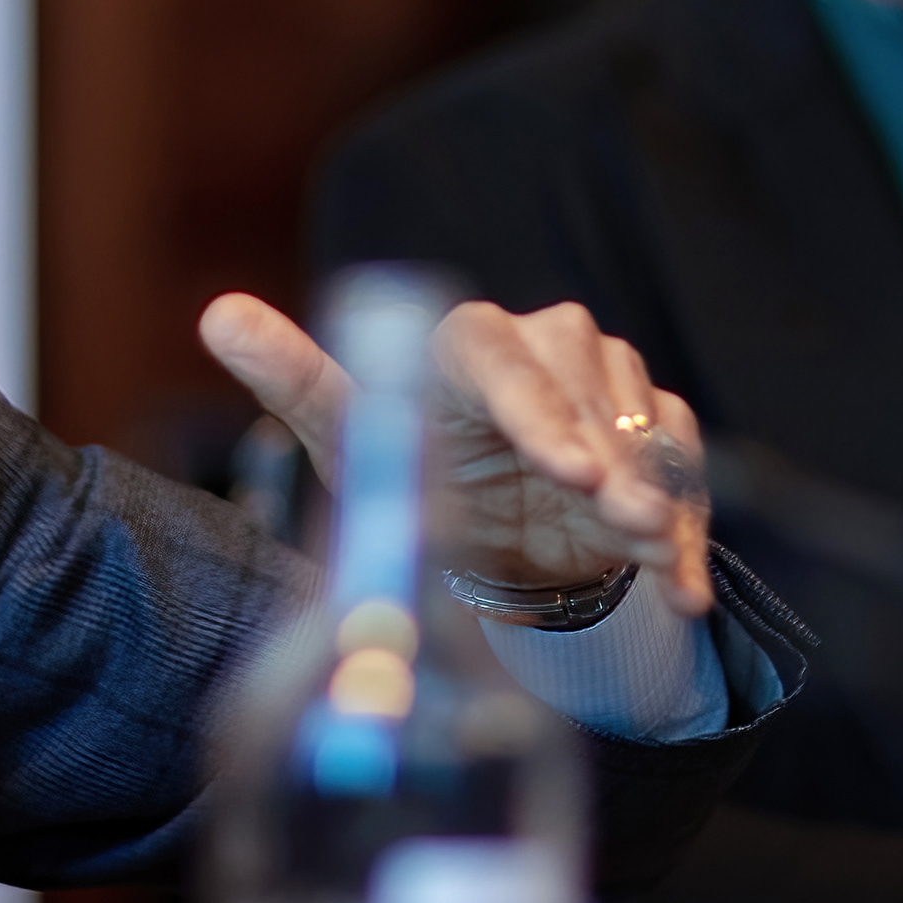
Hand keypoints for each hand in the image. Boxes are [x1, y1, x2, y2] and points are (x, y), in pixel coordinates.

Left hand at [197, 292, 713, 615]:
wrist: (488, 539)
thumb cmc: (413, 475)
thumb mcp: (352, 438)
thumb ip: (295, 375)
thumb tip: (218, 314)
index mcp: (470, 343)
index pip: (504, 356)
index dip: (537, 408)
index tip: (561, 464)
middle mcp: (550, 348)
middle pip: (587, 385)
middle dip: (603, 456)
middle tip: (615, 514)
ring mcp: (614, 393)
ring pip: (645, 428)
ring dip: (652, 495)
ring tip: (649, 548)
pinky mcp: (659, 440)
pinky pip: (685, 480)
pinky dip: (685, 539)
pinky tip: (679, 589)